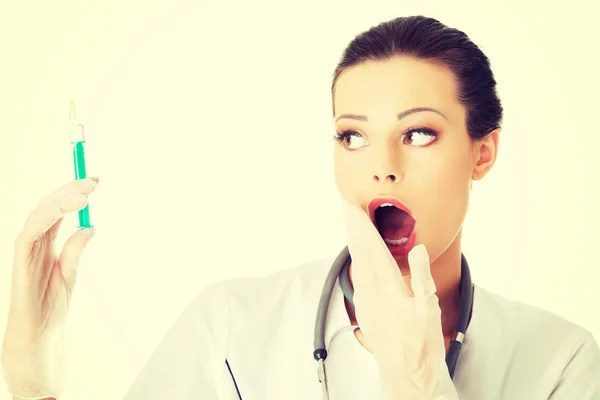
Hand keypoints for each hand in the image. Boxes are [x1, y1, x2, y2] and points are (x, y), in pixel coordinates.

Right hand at [1, 177, 98, 399]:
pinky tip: (67, 209)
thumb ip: (75, 250)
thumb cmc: (51, 308)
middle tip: (93, 181)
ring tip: (86, 193)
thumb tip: (90, 226)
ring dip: (62, 199)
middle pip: (49, 206)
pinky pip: (30, 232)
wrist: (40, 337)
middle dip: (70, 190)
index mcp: (47, 244)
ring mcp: (26, 251)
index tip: (95, 181)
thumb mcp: (70, 273)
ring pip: (40, 214)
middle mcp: (35, 243)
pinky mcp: (21, 261)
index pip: (59, 211)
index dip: (74, 193)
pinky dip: (47, 217)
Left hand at [342, 199, 457, 399]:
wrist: (407, 378)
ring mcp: (365, 302)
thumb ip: (422, 278)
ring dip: (354, 241)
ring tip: (352, 224)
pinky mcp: (366, 310)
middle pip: (358, 251)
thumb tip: (418, 250)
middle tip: (345, 206)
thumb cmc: (421, 348)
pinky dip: (357, 259)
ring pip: (356, 263)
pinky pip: (358, 277)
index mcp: (387, 289)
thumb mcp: (429, 311)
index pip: (371, 248)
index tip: (352, 206)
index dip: (361, 225)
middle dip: (352, 227)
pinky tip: (359, 258)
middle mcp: (371, 293)